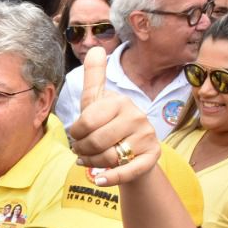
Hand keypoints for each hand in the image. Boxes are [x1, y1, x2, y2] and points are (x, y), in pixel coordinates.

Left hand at [67, 46, 160, 185]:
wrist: (134, 152)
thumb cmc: (110, 125)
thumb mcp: (98, 102)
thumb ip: (95, 78)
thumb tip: (95, 48)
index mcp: (120, 101)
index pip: (86, 121)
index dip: (75, 133)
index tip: (76, 135)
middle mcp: (137, 116)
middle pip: (95, 141)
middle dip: (81, 150)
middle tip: (80, 151)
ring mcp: (146, 137)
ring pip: (107, 157)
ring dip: (91, 164)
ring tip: (88, 160)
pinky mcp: (151, 157)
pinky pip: (128, 171)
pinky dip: (111, 177)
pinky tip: (99, 180)